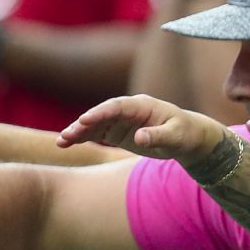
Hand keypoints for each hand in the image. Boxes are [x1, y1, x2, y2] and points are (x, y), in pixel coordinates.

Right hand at [58, 95, 230, 166]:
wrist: (188, 137)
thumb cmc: (185, 134)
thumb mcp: (176, 136)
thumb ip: (158, 136)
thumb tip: (139, 138)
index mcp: (142, 105)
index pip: (117, 106)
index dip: (100, 112)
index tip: (84, 120)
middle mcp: (128, 110)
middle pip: (101, 114)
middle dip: (84, 123)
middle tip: (67, 134)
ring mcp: (120, 120)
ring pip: (95, 124)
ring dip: (78, 131)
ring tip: (61, 141)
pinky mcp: (116, 131)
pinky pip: (95, 133)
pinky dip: (81, 137)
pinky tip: (65, 144)